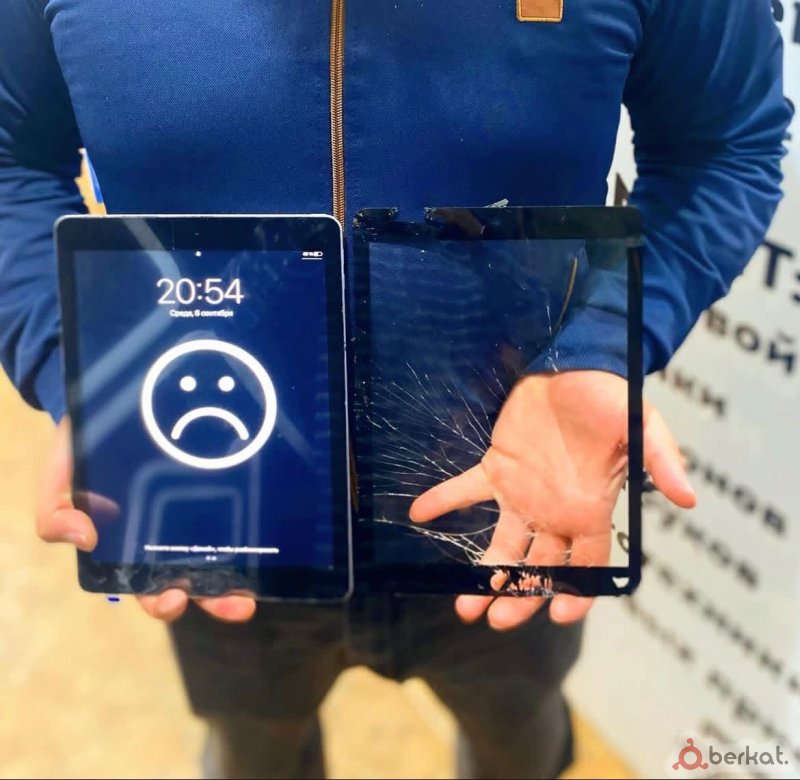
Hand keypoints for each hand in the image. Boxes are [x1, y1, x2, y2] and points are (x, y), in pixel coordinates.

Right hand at [35, 419, 255, 622]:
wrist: (112, 401)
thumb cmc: (83, 449)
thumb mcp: (58, 478)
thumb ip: (54, 511)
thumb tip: (85, 539)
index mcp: (131, 547)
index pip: (150, 587)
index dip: (163, 601)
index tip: (173, 598)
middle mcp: (170, 536)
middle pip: (197, 580)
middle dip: (217, 600)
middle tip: (236, 605)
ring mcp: (200, 510)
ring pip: (224, 554)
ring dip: (241, 576)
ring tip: (256, 587)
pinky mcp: (221, 482)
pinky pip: (240, 508)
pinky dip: (253, 526)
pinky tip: (270, 534)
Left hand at [410, 370, 695, 630]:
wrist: (575, 366)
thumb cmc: (611, 397)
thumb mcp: (642, 426)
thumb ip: (661, 461)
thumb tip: (689, 498)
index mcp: (591, 509)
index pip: (587, 565)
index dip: (576, 593)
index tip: (558, 614)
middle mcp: (555, 511)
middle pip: (539, 568)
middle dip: (522, 597)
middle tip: (498, 621)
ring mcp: (524, 493)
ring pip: (504, 545)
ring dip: (485, 573)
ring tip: (463, 603)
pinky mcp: (498, 468)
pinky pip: (467, 490)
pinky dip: (444, 500)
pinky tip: (421, 512)